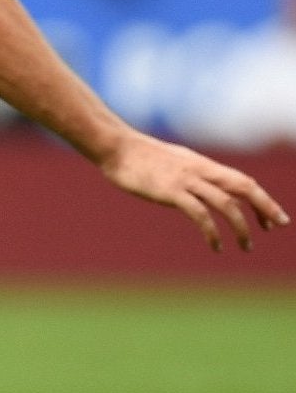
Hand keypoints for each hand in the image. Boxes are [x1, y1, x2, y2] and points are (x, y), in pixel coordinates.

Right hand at [99, 130, 287, 251]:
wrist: (115, 147)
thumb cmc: (137, 155)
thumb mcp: (171, 162)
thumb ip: (187, 173)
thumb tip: (194, 186)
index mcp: (202, 165)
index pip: (242, 181)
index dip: (262, 199)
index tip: (272, 218)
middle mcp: (201, 171)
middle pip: (244, 188)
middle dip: (265, 207)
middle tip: (278, 226)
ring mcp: (187, 181)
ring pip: (227, 203)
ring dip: (241, 227)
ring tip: (246, 246)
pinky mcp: (171, 192)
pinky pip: (200, 214)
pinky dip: (212, 232)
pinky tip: (216, 246)